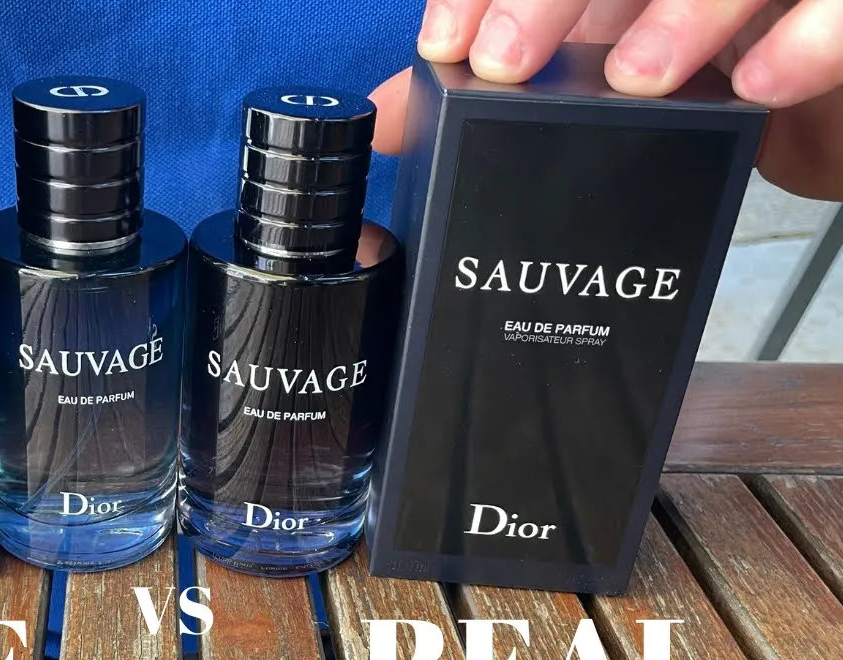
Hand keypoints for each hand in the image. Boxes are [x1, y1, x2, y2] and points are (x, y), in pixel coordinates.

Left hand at [370, 0, 842, 200]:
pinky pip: (841, 8)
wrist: (828, 114)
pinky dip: (809, 42)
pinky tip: (759, 86)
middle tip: (506, 59)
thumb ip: (504, 88)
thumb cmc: (709, 81)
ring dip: (683, 11)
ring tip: (636, 80)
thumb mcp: (599, 78)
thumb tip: (392, 119)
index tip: (443, 45)